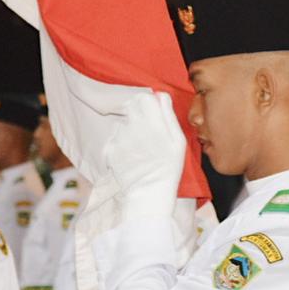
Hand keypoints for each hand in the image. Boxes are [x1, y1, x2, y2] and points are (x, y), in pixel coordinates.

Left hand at [105, 91, 186, 220]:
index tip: (153, 112)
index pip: (143, 97)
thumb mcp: (178, 141)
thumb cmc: (169, 168)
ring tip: (141, 148)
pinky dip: (122, 144)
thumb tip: (160, 95)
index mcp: (152, 121)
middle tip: (148, 132)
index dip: (148, 103)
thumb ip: (168, 115)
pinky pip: (115, 139)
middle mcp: (132, 125)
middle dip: (138, 115)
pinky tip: (132, 156)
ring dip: (130, 130)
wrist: (148, 193)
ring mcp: (119, 137)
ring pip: (123, 124)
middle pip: (131, 107)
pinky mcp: (110, 149)